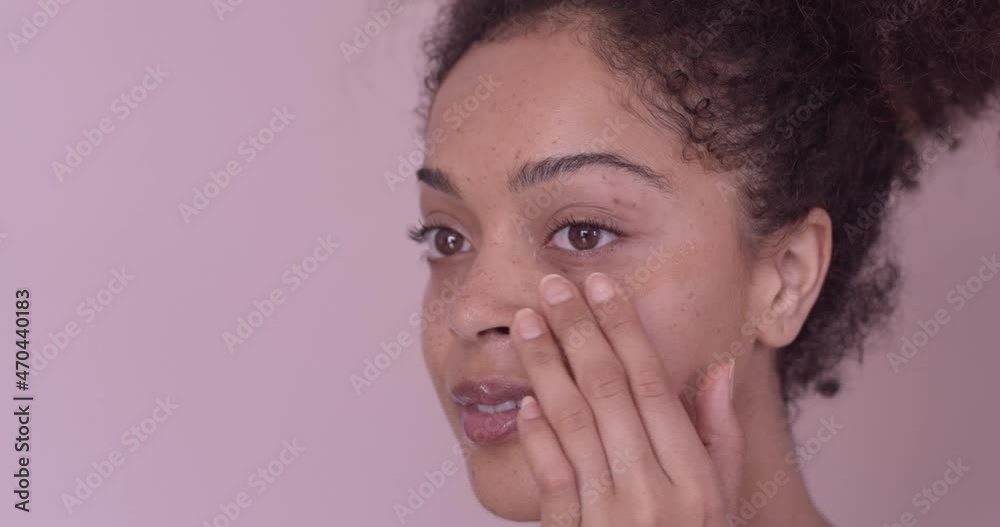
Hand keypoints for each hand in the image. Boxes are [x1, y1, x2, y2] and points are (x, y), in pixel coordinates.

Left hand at [511, 272, 743, 525]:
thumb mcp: (723, 498)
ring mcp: (609, 517)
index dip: (623, 327)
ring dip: (544, 367)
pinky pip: (549, 478)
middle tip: (552, 286)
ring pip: (571, 423)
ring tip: (526, 324)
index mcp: (693, 476)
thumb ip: (721, 434)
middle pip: (607, 391)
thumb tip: (719, 368)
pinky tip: (524, 400)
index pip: (652, 383)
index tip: (600, 286)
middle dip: (577, 331)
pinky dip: (535, 436)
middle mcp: (653, 493)